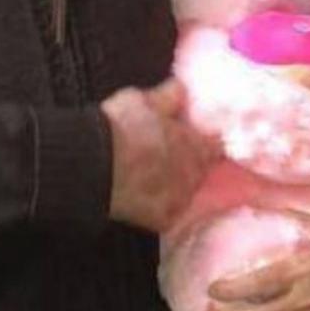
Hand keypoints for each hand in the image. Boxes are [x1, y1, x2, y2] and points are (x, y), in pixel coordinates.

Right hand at [104, 78, 213, 233]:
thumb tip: (182, 89)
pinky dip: (160, 205)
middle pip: (200, 170)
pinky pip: (167, 212)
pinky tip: (145, 198)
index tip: (196, 140)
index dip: (205, 142)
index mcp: (196, 144)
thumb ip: (169, 96)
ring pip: (185, 192)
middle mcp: (194, 174)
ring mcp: (180, 200)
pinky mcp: (162, 220)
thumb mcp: (144, 99)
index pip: (215, 145)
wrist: (94, 166)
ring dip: (176, 186)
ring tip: (154, 178)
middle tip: (168, 158)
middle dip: (190, 164)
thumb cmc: (120, 128)